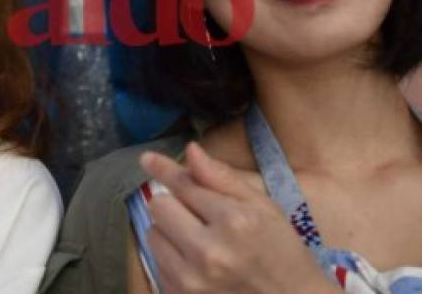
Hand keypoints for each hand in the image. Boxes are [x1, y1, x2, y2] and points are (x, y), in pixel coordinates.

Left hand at [139, 142, 339, 293]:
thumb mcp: (263, 208)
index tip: (147, 158)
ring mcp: (192, 282)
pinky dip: (171, 259)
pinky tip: (197, 266)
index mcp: (233, 222)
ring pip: (152, 235)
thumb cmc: (282, 252)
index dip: (164, 169)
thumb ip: (222, 178)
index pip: (183, 185)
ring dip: (169, 233)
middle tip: (196, 215)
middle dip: (174, 205)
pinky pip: (157, 265)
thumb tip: (190, 150)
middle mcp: (208, 253)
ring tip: (199, 242)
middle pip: (159, 206)